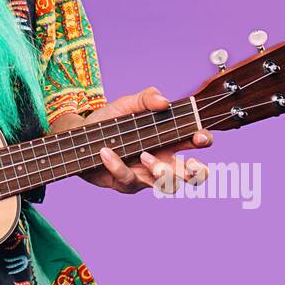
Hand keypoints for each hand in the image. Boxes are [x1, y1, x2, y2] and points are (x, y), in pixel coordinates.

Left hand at [50, 86, 213, 193]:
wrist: (80, 137)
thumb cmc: (109, 121)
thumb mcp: (127, 104)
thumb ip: (146, 98)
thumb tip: (165, 101)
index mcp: (169, 138)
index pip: (196, 141)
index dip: (204, 139)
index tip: (198, 136)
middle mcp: (163, 159)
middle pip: (193, 174)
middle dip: (197, 172)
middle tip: (189, 165)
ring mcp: (147, 174)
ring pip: (168, 185)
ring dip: (161, 171)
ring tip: (144, 156)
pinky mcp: (127, 183)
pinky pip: (129, 179)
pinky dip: (117, 165)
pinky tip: (106, 153)